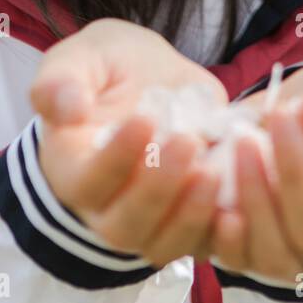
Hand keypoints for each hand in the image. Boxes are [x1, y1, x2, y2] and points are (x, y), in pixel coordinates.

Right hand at [30, 17, 228, 266]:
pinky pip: (201, 242)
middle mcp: (105, 206)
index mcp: (71, 168)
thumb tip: (65, 108)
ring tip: (214, 172)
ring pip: (161, 244)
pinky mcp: (187, 218)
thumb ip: (61, 80)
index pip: (86, 181)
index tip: (144, 119)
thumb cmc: (107, 68)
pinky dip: (221, 229)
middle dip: (158, 189)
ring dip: (189, 216)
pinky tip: (240, 202)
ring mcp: (148, 220)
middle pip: (124, 225)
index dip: (114, 159)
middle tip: (187, 142)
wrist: (151, 77)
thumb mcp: (81, 58)